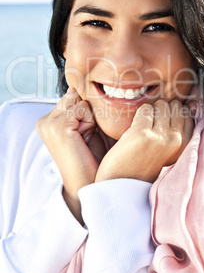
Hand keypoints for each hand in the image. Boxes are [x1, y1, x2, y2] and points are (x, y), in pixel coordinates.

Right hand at [36, 88, 106, 222]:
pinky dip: (90, 122)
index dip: (86, 111)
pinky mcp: (57, 127)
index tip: (85, 131)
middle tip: (85, 136)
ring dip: (90, 117)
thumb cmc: (90, 158)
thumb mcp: (85, 128)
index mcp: (47, 121)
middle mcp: (44, 121)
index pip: (72, 96)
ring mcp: (49, 123)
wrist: (86, 183)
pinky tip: (84, 139)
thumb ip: (80, 109)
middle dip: (87, 112)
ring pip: (80, 101)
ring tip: (85, 138)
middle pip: (75, 96)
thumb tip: (81, 88)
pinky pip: (82, 109)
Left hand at [95, 99, 193, 183]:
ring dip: (150, 113)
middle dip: (161, 111)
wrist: (121, 183)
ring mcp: (160, 137)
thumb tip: (191, 102)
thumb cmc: (144, 162)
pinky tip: (135, 131)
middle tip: (151, 129)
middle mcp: (176, 141)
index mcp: (186, 146)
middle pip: (175, 105)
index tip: (161, 129)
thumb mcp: (169, 148)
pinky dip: (138, 116)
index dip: (171, 116)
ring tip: (144, 131)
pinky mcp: (142, 134)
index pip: (187, 113)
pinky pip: (145, 109)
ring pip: (160, 104)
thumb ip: (180, 127)